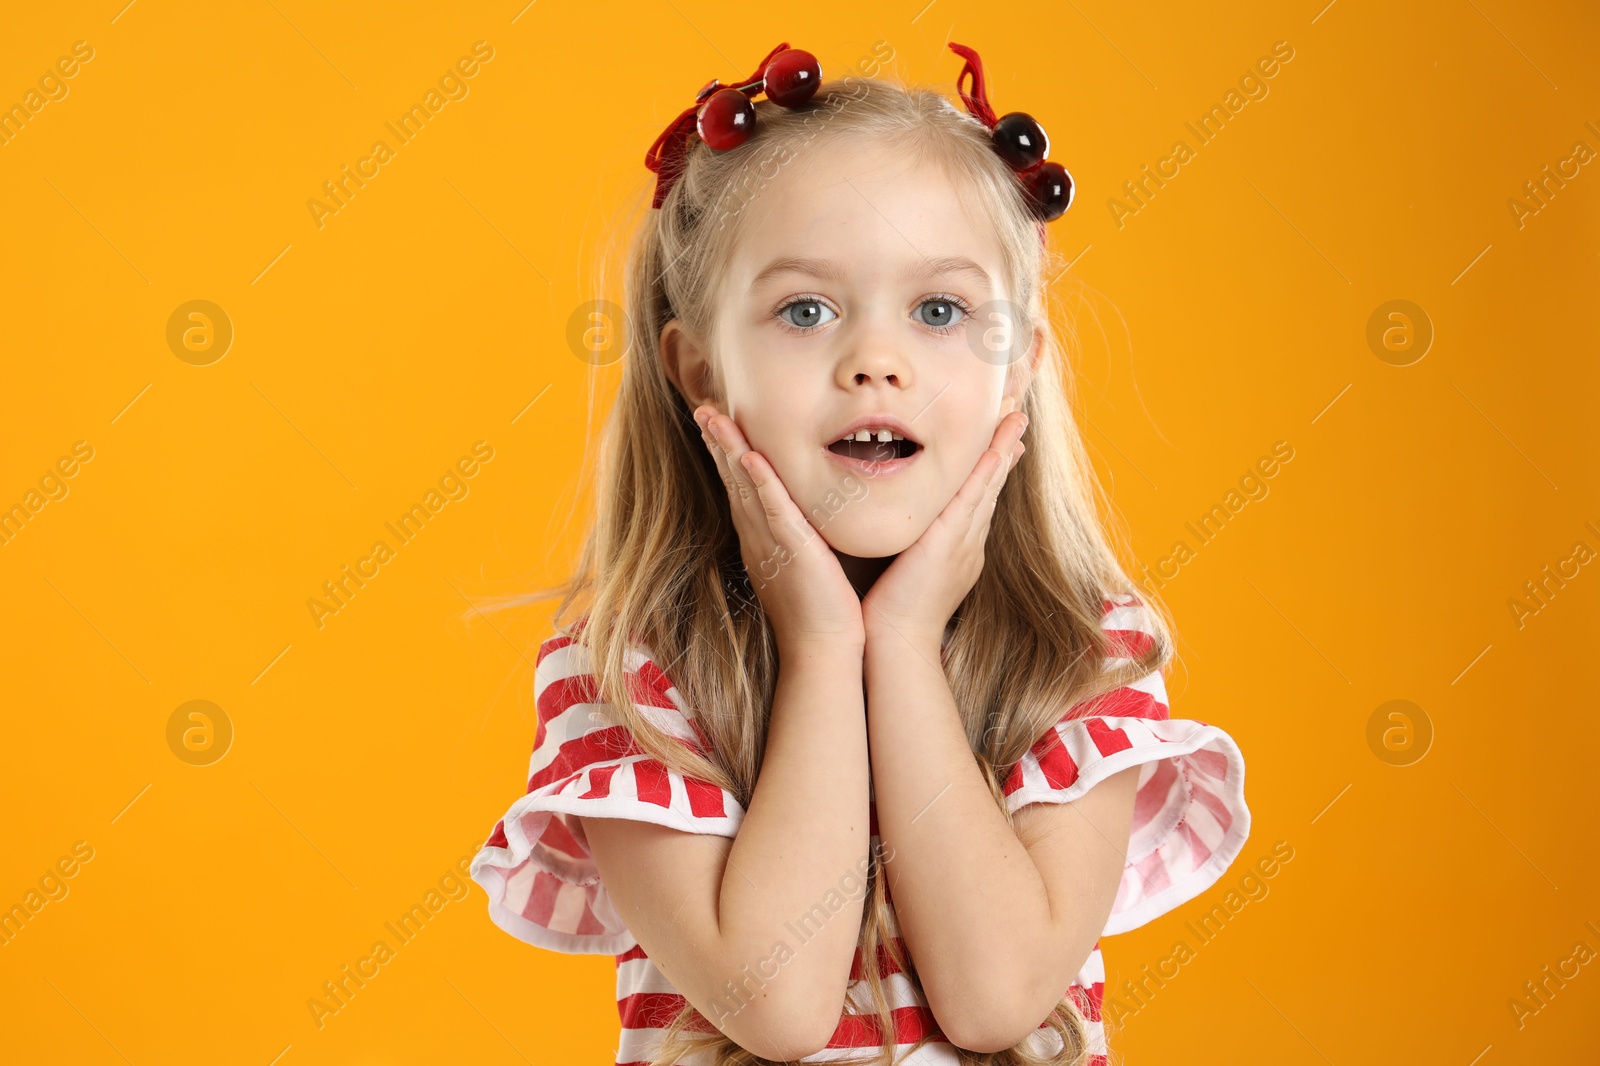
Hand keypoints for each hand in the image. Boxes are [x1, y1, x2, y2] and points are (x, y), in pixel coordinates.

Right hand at [695, 404, 866, 650]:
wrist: (823, 650)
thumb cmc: (823, 612)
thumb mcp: (807, 564)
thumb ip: (804, 537)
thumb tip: (813, 516)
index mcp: (762, 539)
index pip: (741, 488)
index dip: (728, 454)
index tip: (719, 423)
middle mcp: (758, 537)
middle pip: (732, 480)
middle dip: (717, 442)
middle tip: (703, 408)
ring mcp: (770, 543)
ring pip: (743, 487)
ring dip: (728, 449)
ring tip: (713, 416)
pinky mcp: (791, 550)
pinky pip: (772, 509)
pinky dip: (759, 481)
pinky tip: (750, 455)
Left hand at [860, 401, 1027, 652]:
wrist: (895, 643)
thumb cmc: (891, 612)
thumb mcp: (904, 567)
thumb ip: (906, 543)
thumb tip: (899, 526)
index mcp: (957, 547)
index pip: (977, 499)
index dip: (990, 468)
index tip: (999, 442)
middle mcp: (967, 542)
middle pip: (991, 487)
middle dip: (1004, 450)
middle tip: (1017, 417)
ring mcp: (963, 542)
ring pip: (988, 487)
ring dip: (1003, 450)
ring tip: (1016, 418)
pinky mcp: (950, 544)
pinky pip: (974, 501)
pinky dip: (988, 474)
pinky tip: (999, 450)